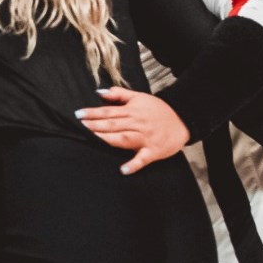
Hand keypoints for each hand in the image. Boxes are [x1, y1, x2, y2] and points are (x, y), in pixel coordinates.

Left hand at [76, 87, 190, 173]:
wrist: (184, 119)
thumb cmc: (159, 110)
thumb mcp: (140, 97)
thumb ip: (119, 94)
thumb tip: (99, 92)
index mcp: (132, 111)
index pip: (109, 111)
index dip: (93, 113)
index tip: (78, 114)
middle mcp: (137, 124)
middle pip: (113, 124)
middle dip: (96, 125)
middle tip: (81, 126)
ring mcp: (145, 138)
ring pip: (124, 138)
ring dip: (108, 139)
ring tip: (94, 140)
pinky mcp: (153, 151)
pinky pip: (142, 159)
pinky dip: (133, 164)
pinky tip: (123, 170)